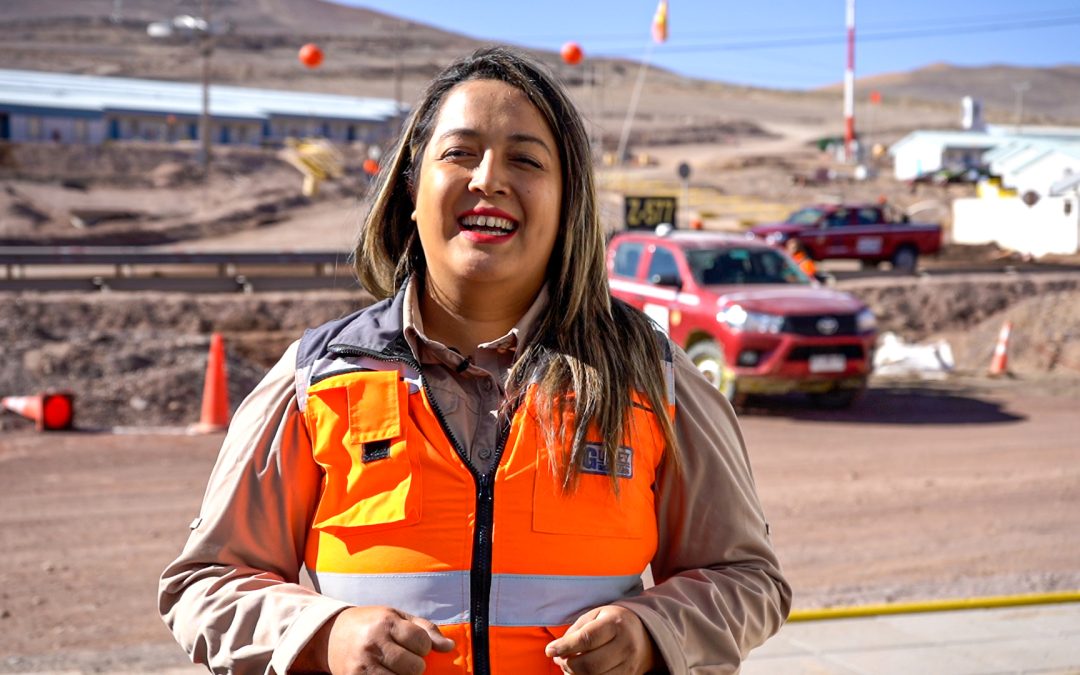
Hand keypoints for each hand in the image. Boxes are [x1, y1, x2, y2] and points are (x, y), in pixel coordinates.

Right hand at [295, 606, 454, 674]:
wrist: (332, 634)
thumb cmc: (372, 623)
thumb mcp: (398, 617)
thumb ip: (426, 630)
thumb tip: (450, 647)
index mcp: (386, 623)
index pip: (421, 642)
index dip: (424, 647)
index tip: (416, 646)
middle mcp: (373, 643)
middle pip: (414, 667)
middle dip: (416, 666)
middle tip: (406, 660)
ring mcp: (363, 664)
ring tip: (395, 667)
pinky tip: (387, 673)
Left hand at [544, 605, 657, 673]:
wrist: (645, 634)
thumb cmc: (613, 622)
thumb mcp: (595, 616)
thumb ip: (576, 631)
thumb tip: (556, 651)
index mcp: (615, 624)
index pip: (586, 639)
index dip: (565, 647)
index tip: (550, 651)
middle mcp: (625, 646)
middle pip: (590, 664)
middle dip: (568, 665)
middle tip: (559, 659)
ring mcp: (629, 665)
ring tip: (568, 666)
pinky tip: (580, 673)